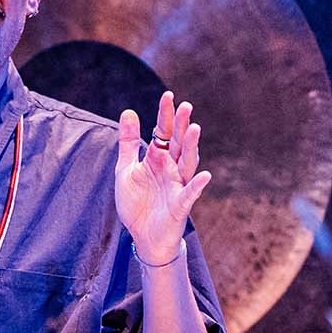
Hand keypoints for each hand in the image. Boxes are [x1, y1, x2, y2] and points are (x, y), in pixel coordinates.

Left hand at [115, 91, 211, 256]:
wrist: (142, 237)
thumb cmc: (137, 203)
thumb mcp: (126, 170)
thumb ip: (128, 143)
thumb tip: (130, 111)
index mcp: (157, 159)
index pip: (163, 132)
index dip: (166, 115)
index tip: (169, 96)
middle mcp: (170, 169)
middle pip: (177, 144)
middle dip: (181, 125)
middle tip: (185, 106)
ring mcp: (177, 185)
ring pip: (186, 163)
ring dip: (190, 147)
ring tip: (194, 129)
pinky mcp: (180, 205)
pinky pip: (190, 194)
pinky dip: (197, 185)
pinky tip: (205, 175)